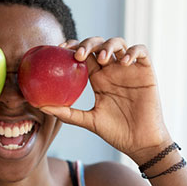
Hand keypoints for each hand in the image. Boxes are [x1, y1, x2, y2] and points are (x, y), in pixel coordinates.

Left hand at [39, 37, 171, 161]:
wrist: (140, 142)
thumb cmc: (116, 133)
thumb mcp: (88, 121)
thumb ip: (67, 113)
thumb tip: (40, 106)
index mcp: (98, 79)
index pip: (83, 54)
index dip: (72, 46)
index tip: (59, 49)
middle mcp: (112, 71)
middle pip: (98, 44)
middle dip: (87, 43)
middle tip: (78, 55)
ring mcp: (129, 69)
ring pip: (118, 43)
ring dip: (108, 46)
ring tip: (102, 59)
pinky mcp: (146, 71)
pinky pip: (140, 51)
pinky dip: (132, 51)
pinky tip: (124, 62)